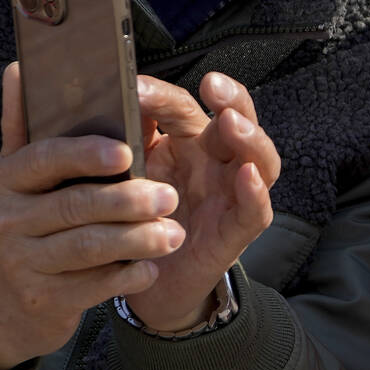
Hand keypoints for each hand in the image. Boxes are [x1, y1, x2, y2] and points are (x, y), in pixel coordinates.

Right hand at [0, 63, 183, 369]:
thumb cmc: (21, 220)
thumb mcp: (16, 174)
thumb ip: (24, 123)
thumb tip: (20, 65)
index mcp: (1, 181)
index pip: (45, 159)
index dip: (86, 154)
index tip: (127, 151)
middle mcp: (2, 223)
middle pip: (74, 206)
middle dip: (127, 201)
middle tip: (169, 196)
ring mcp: (19, 266)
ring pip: (87, 249)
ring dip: (136, 240)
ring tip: (173, 233)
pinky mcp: (41, 302)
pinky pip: (92, 288)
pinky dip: (125, 276)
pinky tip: (151, 266)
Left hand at [129, 72, 280, 331]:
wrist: (149, 285)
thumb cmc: (141, 221)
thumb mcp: (130, 179)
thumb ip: (127, 145)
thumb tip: (110, 103)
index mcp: (188, 141)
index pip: (184, 107)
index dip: (164, 94)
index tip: (135, 87)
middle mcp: (217, 161)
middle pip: (237, 118)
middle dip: (229, 97)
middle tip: (212, 84)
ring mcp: (232, 194)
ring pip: (260, 158)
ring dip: (250, 136)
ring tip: (231, 123)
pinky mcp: (237, 231)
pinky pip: (256, 210)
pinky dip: (255, 193)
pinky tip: (246, 177)